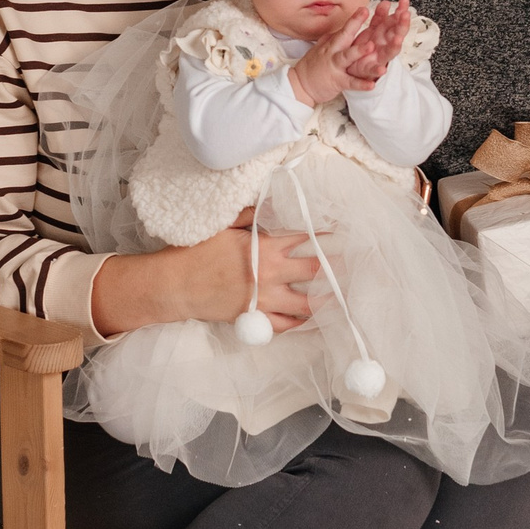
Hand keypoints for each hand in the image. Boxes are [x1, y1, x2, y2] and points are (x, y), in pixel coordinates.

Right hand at [89, 217, 320, 336]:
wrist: (175, 286)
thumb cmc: (196, 252)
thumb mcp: (224, 226)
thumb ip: (252, 215)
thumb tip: (272, 203)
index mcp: (264, 248)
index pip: (305, 239)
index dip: (325, 235)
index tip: (341, 233)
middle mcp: (270, 275)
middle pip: (315, 271)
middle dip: (337, 267)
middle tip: (354, 264)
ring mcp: (264, 300)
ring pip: (307, 304)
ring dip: (326, 299)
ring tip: (341, 296)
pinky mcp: (255, 318)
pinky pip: (286, 325)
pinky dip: (300, 322)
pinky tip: (310, 318)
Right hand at [290, 0, 409, 105]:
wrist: (300, 85)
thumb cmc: (312, 66)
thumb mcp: (321, 48)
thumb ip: (332, 39)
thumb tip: (340, 28)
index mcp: (332, 44)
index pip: (344, 28)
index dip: (354, 18)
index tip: (364, 8)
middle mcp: (333, 52)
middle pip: (344, 35)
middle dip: (355, 24)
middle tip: (367, 13)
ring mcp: (335, 66)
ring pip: (347, 57)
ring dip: (358, 51)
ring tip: (371, 47)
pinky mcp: (337, 82)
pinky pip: (350, 82)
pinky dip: (361, 84)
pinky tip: (372, 84)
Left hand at [340, 0, 412, 86]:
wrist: (351, 69)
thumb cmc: (364, 49)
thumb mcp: (372, 31)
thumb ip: (379, 17)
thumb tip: (386, 2)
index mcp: (384, 35)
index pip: (394, 20)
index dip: (400, 11)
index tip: (405, 0)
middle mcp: (384, 46)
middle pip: (395, 33)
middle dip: (402, 25)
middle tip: (406, 14)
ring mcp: (378, 58)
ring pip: (389, 52)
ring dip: (394, 46)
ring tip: (398, 39)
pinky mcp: (368, 71)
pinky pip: (373, 71)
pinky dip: (377, 71)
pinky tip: (381, 70)